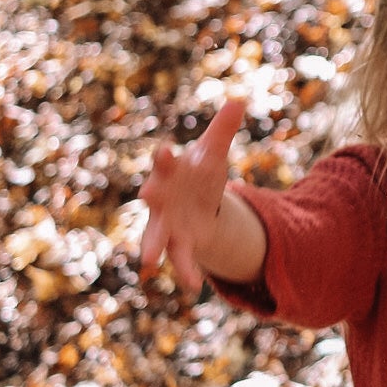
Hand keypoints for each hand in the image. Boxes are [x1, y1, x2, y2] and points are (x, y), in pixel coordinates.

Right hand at [140, 97, 244, 297]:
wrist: (197, 204)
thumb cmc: (200, 173)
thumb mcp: (214, 152)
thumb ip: (223, 130)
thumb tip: (239, 100)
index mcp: (171, 172)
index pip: (166, 162)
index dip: (165, 156)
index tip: (166, 148)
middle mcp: (162, 198)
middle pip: (154, 197)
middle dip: (152, 196)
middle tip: (147, 194)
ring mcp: (167, 223)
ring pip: (156, 236)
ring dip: (152, 246)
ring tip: (147, 261)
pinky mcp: (178, 244)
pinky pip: (180, 260)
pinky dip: (186, 272)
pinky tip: (193, 286)